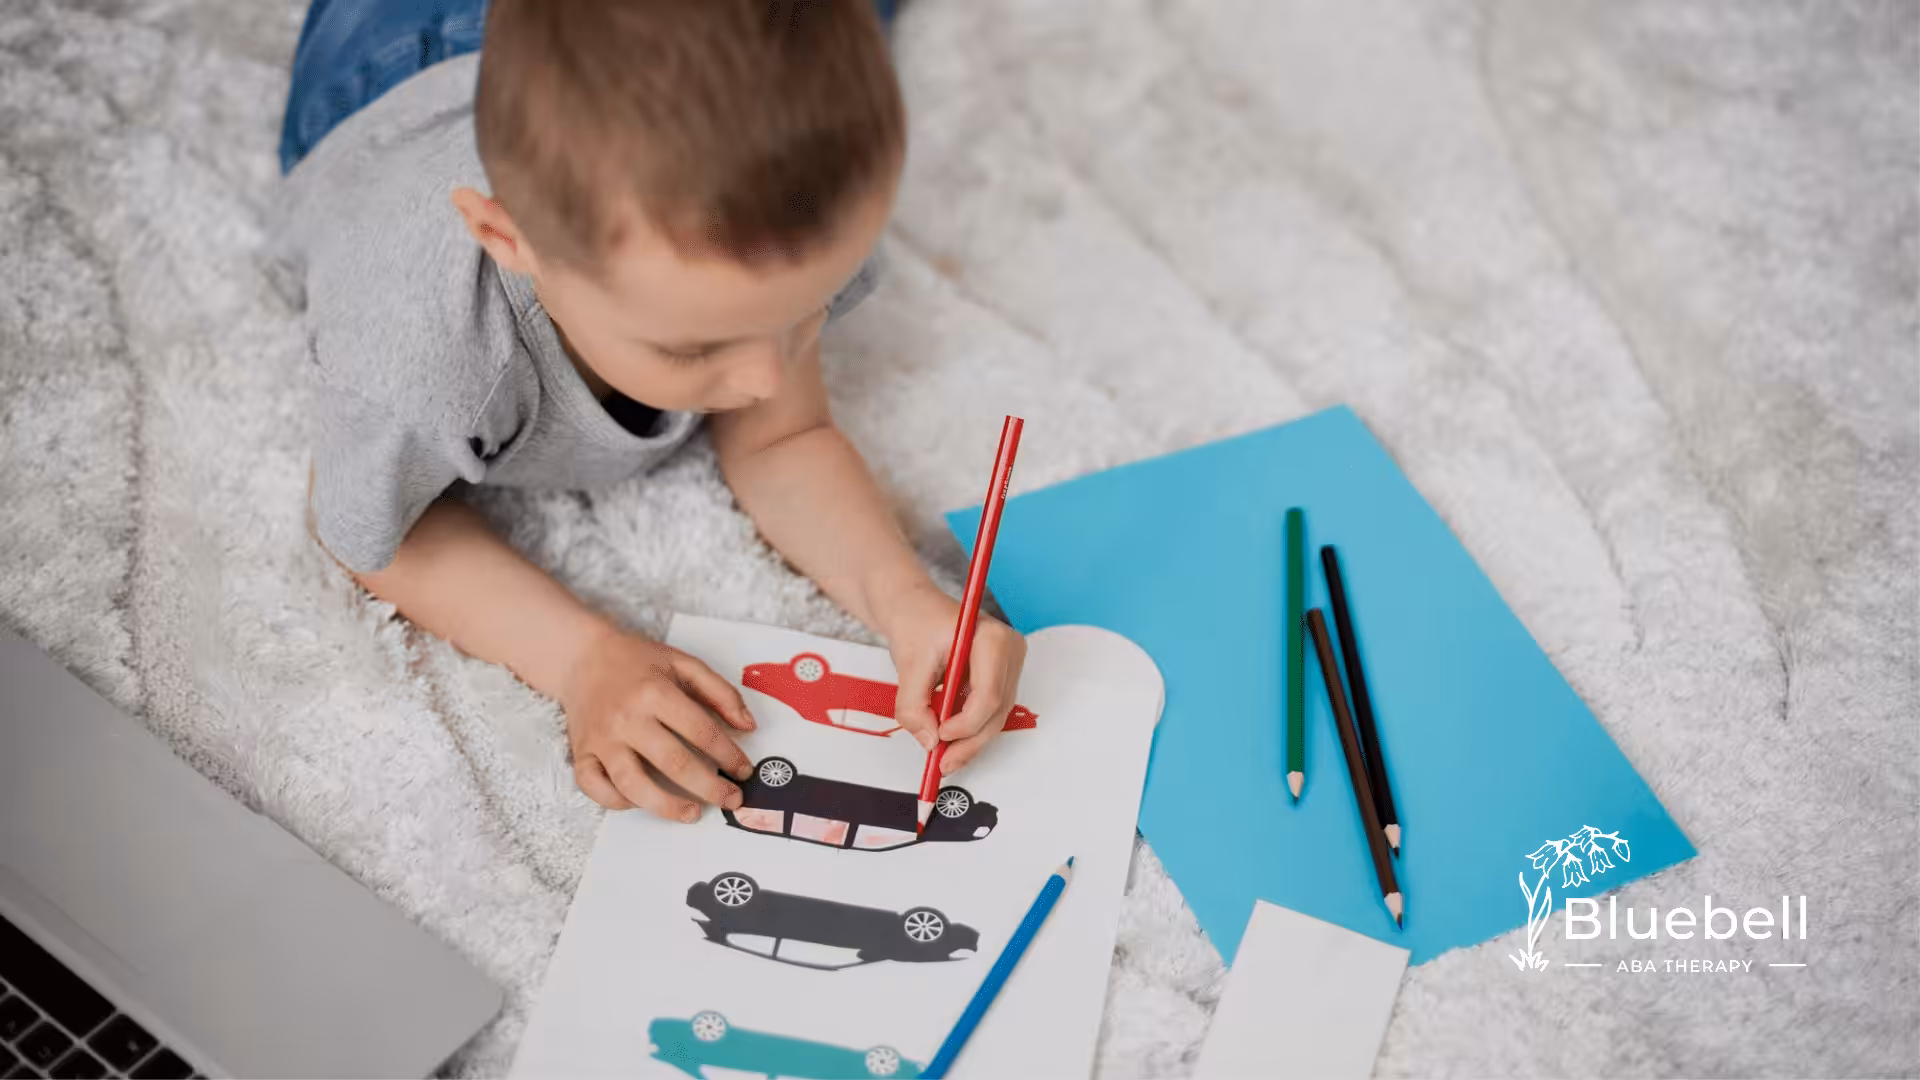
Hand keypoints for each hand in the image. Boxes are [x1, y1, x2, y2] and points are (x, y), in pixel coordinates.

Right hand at [560, 624, 756, 820]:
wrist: (583, 656)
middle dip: (710, 787)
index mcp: (654, 692)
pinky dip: (618, 802)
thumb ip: (720, 692)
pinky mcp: (581, 753)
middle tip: (731, 799)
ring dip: (667, 806)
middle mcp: (626, 718)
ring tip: (693, 814)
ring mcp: (601, 740)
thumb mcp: (683, 663)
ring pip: (633, 785)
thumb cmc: (637, 661)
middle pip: (674, 763)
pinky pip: (596, 788)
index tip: (744, 770)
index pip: (701, 732)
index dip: (729, 755)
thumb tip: (748, 725)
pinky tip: (642, 802)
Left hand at [882, 581, 1027, 774]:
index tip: (939, 736)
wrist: (916, 608)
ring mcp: (1010, 663)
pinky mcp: (1003, 675)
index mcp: (991, 638)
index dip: (965, 724)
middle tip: (943, 763)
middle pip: (996, 710)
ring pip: (996, 716)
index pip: (988, 695)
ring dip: (970, 740)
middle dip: (969, 741)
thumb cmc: (915, 622)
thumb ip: (914, 705)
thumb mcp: (907, 664)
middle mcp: (1009, 649)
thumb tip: (929, 740)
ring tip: (945, 758)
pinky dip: (971, 728)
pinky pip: (992, 710)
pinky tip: (952, 743)